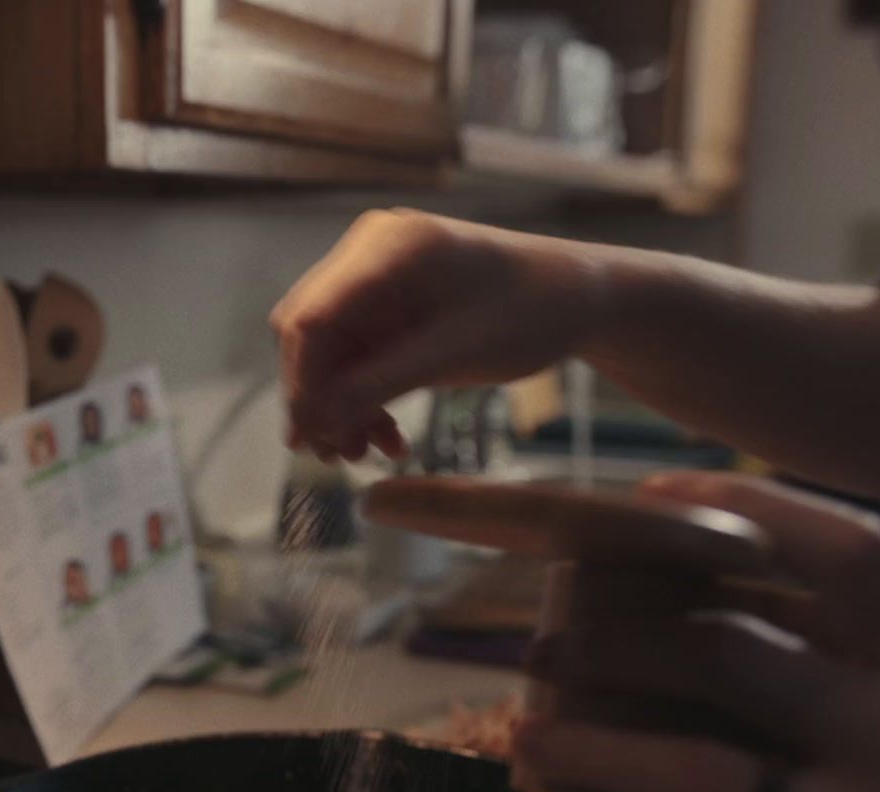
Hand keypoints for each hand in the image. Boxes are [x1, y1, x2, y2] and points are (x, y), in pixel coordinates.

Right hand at [269, 209, 612, 460]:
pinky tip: (386, 436)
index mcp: (386, 247)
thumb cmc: (531, 312)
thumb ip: (379, 384)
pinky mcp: (388, 306)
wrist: (578, 297)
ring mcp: (376, 279)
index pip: (310, 318)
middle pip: (309, 334)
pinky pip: (356, 358)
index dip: (301, 383)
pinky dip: (364, 398)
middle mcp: (369, 253)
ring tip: (363, 453)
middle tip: (334, 457)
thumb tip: (312, 422)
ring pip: (328, 352)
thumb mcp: (454, 355)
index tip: (309, 439)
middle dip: (319, 399)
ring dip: (340, 405)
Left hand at [512, 472, 879, 791]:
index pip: (851, 558)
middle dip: (617, 645)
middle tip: (542, 648)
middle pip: (734, 658)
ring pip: (704, 774)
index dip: (745, 511)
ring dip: (595, 751)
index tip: (649, 498)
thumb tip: (724, 610)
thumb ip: (875, 673)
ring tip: (530, 737)